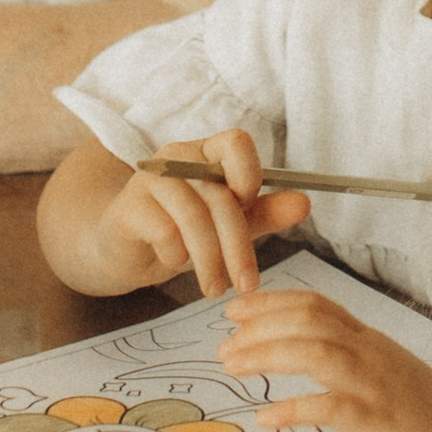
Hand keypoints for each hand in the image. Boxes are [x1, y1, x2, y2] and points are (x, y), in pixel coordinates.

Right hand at [92, 127, 311, 296]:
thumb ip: (265, 213)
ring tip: (215, 288)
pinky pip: (164, 232)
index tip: (250, 208)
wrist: (126, 253)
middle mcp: (178, 158)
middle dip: (238, 246)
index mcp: (206, 153)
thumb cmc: (181, 234)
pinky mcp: (128, 207)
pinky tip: (173, 263)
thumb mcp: (227, 226)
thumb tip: (305, 204)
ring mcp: (150, 180)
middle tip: (246, 284)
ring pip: (194, 217)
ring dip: (210, 260)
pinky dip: (176, 256)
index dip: (250, 174)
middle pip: (220, 195)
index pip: (236, 142)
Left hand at [222, 283, 431, 431]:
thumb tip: (296, 344)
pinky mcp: (381, 421)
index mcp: (368, 339)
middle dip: (259, 327)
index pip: (316, 304)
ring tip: (234, 367)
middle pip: (309, 321)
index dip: (271, 302)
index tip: (234, 309)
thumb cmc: (424, 407)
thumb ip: (345, 351)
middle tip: (224, 345)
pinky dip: (296, 408)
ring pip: (317, 353)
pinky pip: (333, 407)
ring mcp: (377, 385)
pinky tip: (267, 416)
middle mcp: (370, 353)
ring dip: (268, 356)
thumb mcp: (382, 367)